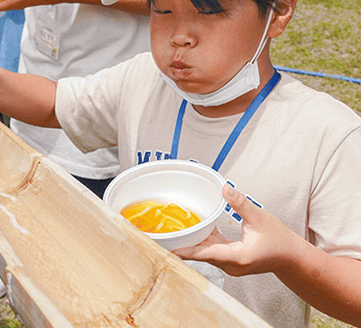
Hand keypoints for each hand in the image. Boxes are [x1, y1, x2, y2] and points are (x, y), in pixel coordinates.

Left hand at [172, 184, 297, 276]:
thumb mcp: (260, 218)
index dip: (187, 251)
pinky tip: (192, 231)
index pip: (206, 254)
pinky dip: (202, 242)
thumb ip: (241, 204)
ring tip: (171, 234)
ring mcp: (230, 264)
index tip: (169, 250)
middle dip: (183, 246)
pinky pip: (211, 251)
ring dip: (191, 244)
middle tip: (162, 238)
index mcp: (237, 257)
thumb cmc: (279, 240)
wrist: (291, 258)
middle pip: (201, 254)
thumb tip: (225, 188)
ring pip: (205, 253)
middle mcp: (231, 264)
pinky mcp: (230, 260)